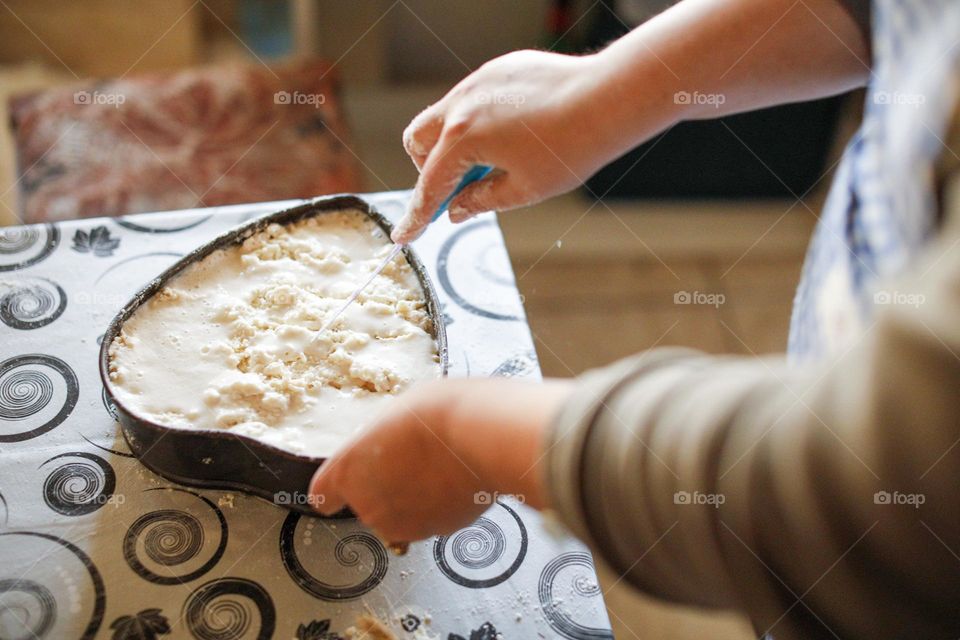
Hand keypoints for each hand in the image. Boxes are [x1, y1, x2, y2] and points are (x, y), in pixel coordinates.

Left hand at [308, 378, 572, 541]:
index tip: (338, 491)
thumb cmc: (438, 413)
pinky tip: (457, 479)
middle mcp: (369, 505)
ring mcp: (404, 524)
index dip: (334, 491)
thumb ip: (383, 441)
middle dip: (386, 487)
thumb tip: (394, 445)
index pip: (323, 496)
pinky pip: (433, 519)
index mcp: (348, 470)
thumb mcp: (396, 413)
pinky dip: (442, 506)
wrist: (481, 437)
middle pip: (369, 502)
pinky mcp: (437, 532)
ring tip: (439, 467)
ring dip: (415, 499)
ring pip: (402, 514)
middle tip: (412, 459)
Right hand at [392, 49, 629, 242]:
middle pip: (418, 141)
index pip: (429, 185)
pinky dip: (478, 121)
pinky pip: (473, 99)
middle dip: (428, 168)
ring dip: (455, 144)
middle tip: (461, 186)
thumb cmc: (570, 147)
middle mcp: (462, 104)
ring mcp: (479, 82)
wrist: (607, 99)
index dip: (417, 216)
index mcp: (463, 138)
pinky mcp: (499, 70)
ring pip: (444, 115)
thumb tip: (456, 210)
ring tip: (496, 160)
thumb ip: (481, 201)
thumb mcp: (524, 189)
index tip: (405, 234)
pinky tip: (515, 134)